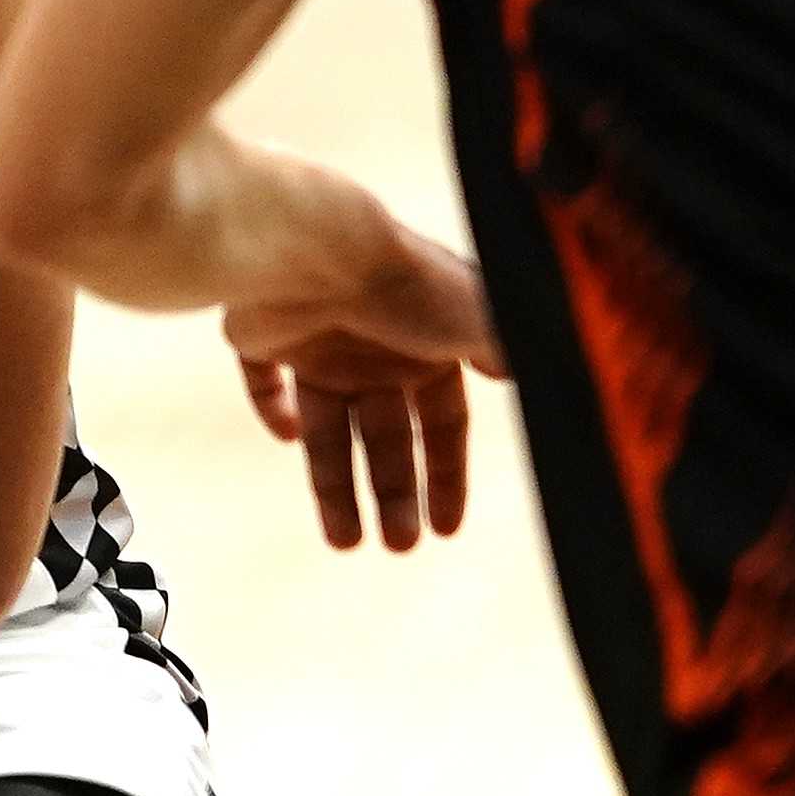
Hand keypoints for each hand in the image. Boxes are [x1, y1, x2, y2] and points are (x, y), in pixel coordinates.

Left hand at [224, 202, 502, 554]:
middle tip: (398, 547)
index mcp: (428, 343)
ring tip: (347, 544)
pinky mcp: (260, 329)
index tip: (446, 530)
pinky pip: (262, 378)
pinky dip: (272, 408)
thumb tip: (534, 379)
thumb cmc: (406, 284)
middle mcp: (374, 344)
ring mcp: (315, 337)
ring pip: (326, 428)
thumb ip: (511, 355)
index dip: (446, 476)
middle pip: (385, 436)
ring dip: (336, 485)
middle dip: (395, 494)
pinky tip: (289, 435)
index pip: (442, 423)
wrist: (315, 248)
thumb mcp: (482, 323)